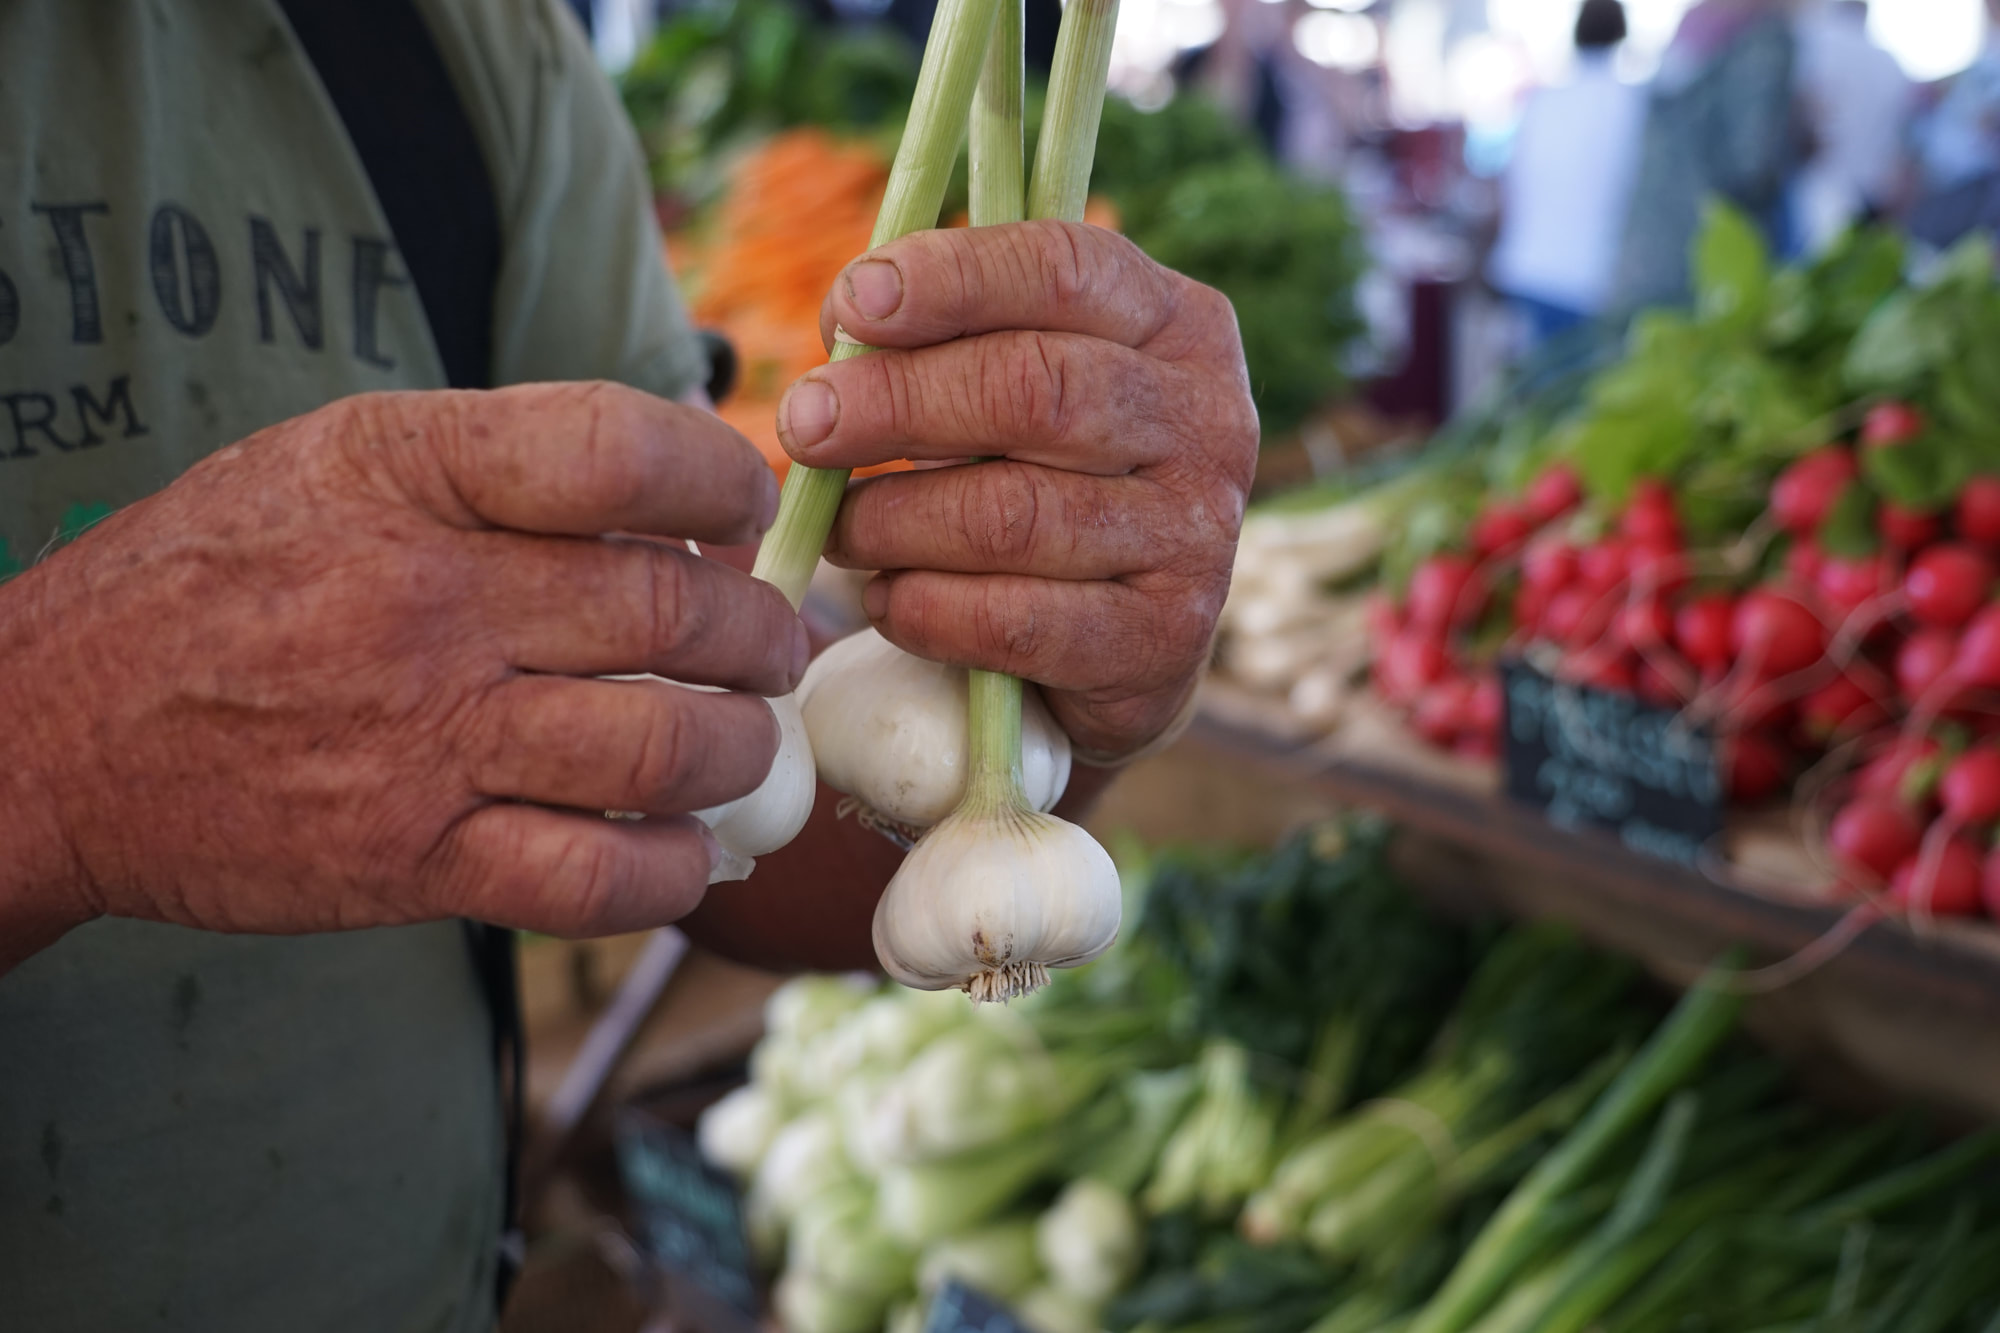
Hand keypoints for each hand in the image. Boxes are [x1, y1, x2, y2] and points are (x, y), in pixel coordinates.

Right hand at [0, 382, 805, 962]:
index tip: (741, 509)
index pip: (622, 452)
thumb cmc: (219, 581)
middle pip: (674, 615)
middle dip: (760, 634)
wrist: (53, 734)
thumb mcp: (337, 462)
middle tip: (768, 644)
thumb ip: (503, 463)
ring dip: (742, 750)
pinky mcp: (412, 863)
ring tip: (743, 741)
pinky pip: (596, 880)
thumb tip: (683, 479)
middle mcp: (424, 602)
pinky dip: (674, 870)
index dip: (721, 480)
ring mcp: (421, 740)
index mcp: (406, 475)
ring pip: (665, 750)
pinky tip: (686, 846)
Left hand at [775, 220, 1257, 759]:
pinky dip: (925, 608)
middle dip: (898, 402)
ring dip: (894, 519)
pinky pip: (1014, 620)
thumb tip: (847, 327)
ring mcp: (1198, 538)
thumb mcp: (1023, 388)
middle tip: (806, 425)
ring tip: (839, 528)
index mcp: (1179, 325)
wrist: (1119, 646)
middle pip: (1035, 388)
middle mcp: (1209, 422)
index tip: (851, 305)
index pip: (1064, 269)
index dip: (951, 279)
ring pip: (1014, 514)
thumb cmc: (1045, 482)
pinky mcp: (1164, 643)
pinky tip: (888, 599)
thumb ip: (956, 340)